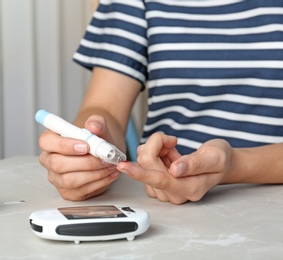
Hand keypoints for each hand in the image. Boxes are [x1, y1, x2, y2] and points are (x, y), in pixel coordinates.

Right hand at [38, 115, 120, 200]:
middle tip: (102, 158)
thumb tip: (93, 126)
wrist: (102, 152)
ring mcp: (56, 178)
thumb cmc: (94, 139)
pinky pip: (81, 190)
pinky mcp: (68, 192)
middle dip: (84, 162)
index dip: (64, 145)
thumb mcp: (98, 126)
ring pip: (70, 180)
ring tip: (109, 165)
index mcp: (50, 140)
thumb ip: (97, 122)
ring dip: (94, 173)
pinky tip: (109, 174)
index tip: (85, 145)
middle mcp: (49, 160)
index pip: (46, 142)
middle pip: (57, 164)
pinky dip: (99, 182)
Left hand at [117, 133, 233, 203]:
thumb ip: (195, 163)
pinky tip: (167, 155)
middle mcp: (176, 194)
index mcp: (190, 189)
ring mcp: (165, 191)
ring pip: (144, 164)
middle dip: (156, 146)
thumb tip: (175, 170)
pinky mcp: (158, 185)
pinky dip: (154, 154)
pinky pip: (145, 166)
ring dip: (156, 150)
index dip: (141, 172)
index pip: (161, 181)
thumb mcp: (214, 156)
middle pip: (149, 167)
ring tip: (174, 150)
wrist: (220, 163)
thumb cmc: (219, 158)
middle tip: (171, 140)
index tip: (124, 166)